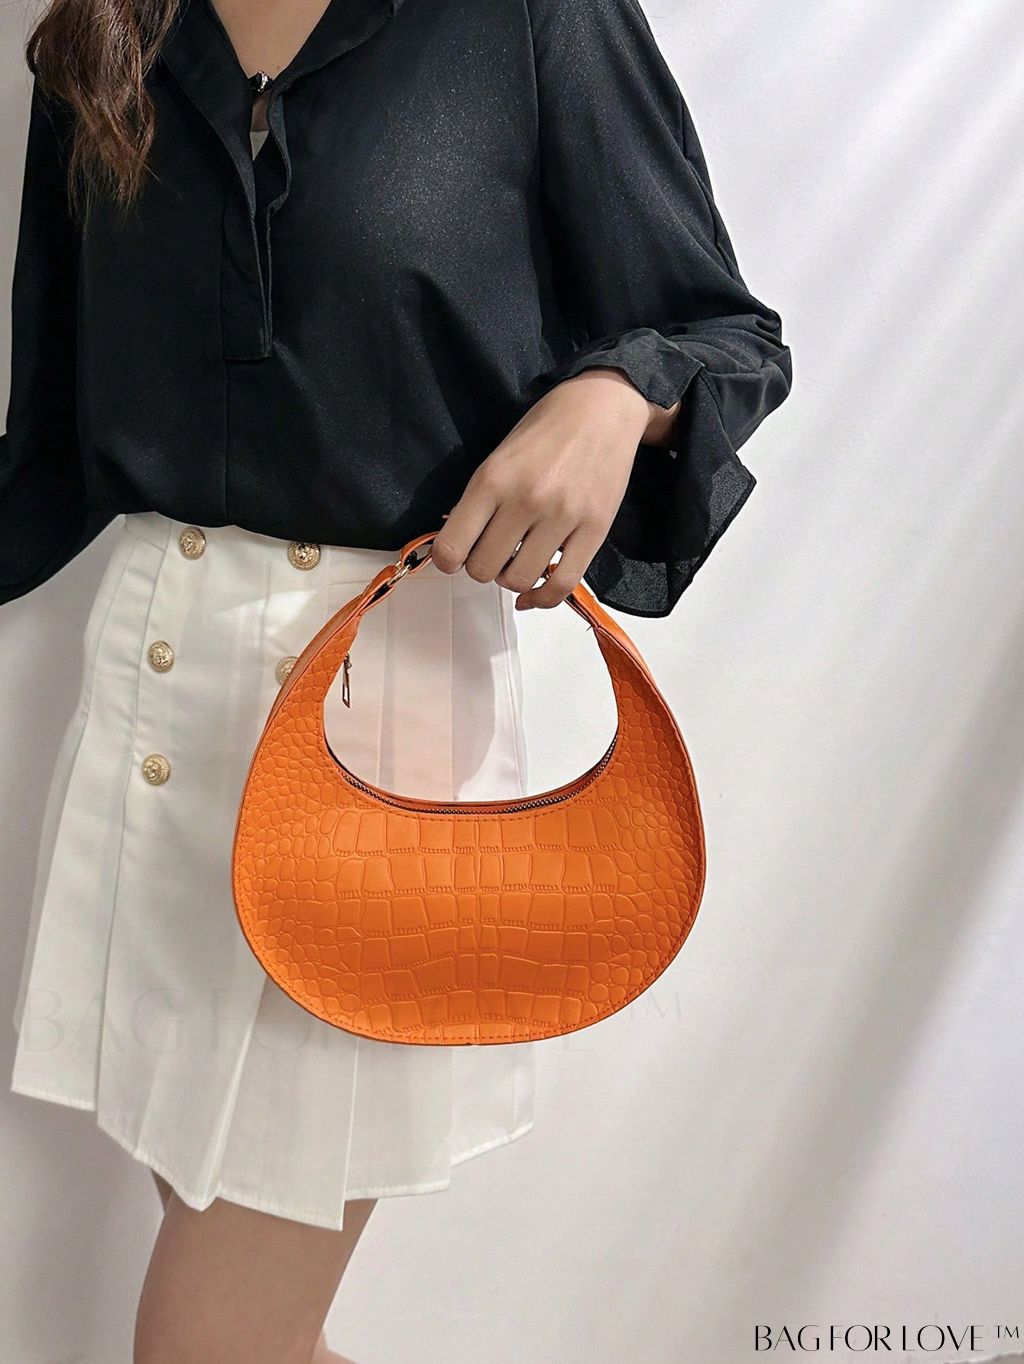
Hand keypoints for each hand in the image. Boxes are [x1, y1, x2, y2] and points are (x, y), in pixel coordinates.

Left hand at [430, 368, 677, 609]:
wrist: (602, 407)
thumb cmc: (546, 430)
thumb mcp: (499, 457)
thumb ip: (478, 502)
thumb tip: (458, 547)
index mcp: (492, 479)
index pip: (451, 548)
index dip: (448, 560)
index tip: (456, 556)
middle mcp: (525, 500)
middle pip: (483, 570)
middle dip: (482, 567)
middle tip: (493, 552)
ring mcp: (562, 517)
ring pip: (519, 580)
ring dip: (512, 579)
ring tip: (517, 560)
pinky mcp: (595, 530)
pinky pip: (563, 584)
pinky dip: (543, 598)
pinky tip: (533, 593)